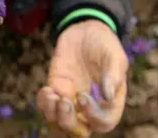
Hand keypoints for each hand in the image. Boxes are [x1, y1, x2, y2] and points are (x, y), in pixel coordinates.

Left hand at [36, 19, 128, 136]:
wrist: (85, 30)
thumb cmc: (104, 43)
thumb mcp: (113, 55)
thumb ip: (113, 74)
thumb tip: (108, 96)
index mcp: (111, 102)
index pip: (104, 123)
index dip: (92, 116)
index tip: (83, 95)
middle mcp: (90, 107)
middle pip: (79, 132)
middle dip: (68, 123)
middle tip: (63, 100)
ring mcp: (72, 100)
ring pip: (60, 124)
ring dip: (52, 114)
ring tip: (50, 93)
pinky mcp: (57, 90)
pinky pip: (47, 108)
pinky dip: (43, 104)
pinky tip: (46, 90)